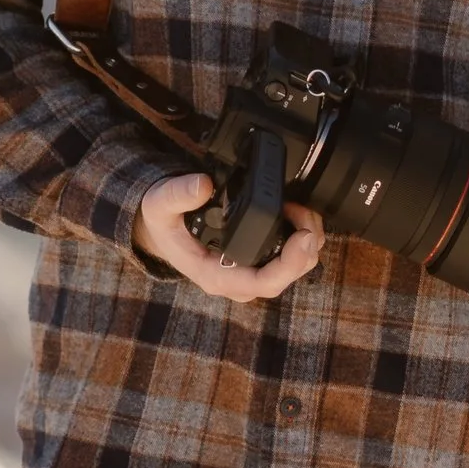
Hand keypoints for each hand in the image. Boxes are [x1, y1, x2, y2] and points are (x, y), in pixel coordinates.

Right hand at [132, 172, 326, 302]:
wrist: (162, 228)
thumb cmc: (164, 223)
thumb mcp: (160, 205)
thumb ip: (177, 194)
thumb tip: (203, 185)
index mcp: (216, 275)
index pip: (263, 283)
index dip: (290, 265)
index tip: (303, 237)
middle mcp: (238, 279)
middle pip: (288, 277)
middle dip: (306, 247)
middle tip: (305, 214)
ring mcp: (251, 271)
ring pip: (295, 267)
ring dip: (308, 240)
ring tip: (301, 209)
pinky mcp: (260, 258)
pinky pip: (291, 256)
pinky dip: (302, 235)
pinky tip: (297, 213)